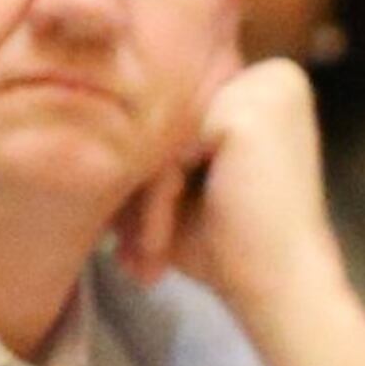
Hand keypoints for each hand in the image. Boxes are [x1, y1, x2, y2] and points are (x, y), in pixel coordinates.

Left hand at [112, 57, 364, 365]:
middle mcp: (274, 78)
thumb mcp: (186, 186)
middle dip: (139, 192)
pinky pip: (170, 152)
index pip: (181, 119)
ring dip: (141, 203)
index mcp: (268, 87)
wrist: (285, 288)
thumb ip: (154, 146)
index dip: (152, 178)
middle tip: (124, 254)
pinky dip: (155, 203)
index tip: (128, 236)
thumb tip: (79, 122)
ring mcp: (265, 89)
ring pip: (164, 139)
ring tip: (137, 259)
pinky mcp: (247, 112)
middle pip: (171, 127)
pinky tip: (157, 248)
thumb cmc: (238, 247)